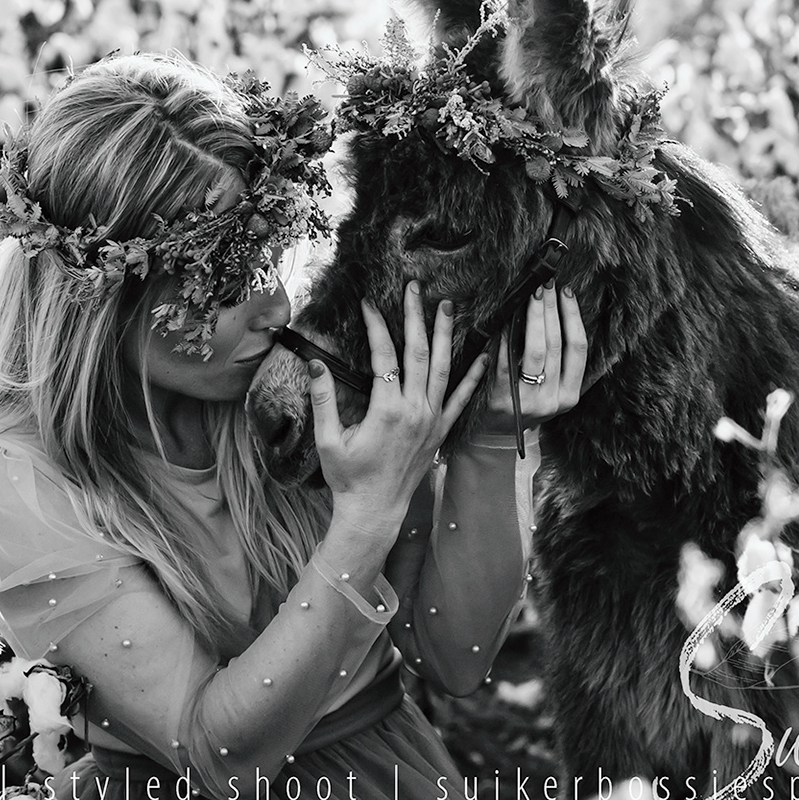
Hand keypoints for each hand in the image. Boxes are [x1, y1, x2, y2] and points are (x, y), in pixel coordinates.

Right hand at [307, 280, 487, 529]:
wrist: (375, 511)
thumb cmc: (348, 479)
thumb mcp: (328, 441)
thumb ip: (323, 399)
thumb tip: (315, 362)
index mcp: (387, 410)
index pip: (383, 355)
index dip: (376, 325)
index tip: (370, 303)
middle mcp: (415, 411)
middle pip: (418, 353)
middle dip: (416, 317)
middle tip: (416, 288)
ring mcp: (432, 421)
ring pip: (443, 369)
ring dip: (445, 335)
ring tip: (448, 307)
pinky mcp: (440, 432)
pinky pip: (461, 399)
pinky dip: (473, 376)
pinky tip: (483, 355)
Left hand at [485, 282, 588, 429]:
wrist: (495, 435)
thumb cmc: (525, 402)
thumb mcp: (551, 390)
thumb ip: (560, 361)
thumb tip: (563, 311)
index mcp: (570, 396)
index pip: (578, 349)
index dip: (573, 317)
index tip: (566, 292)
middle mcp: (553, 400)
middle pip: (556, 345)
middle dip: (551, 310)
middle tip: (545, 284)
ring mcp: (528, 402)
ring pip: (536, 351)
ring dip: (534, 318)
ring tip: (531, 295)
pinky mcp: (502, 400)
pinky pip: (506, 361)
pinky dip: (507, 336)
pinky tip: (506, 318)